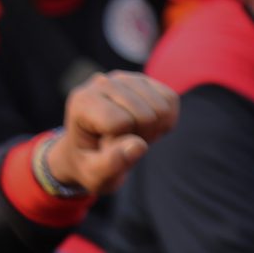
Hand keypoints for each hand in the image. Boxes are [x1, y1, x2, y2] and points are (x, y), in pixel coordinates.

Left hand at [43, 72, 178, 197]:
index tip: (108, 148)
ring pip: (162, 105)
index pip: (121, 122)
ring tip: (134, 134)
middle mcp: (102, 83)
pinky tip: (147, 126)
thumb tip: (138, 146)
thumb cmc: (89, 164)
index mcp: (83, 102)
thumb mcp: (94, 174)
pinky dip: (166, 120)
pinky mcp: (143, 80)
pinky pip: (171, 99)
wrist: (89, 149)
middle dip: (142, 136)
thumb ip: (112, 163)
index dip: (122, 143)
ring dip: (155, 128)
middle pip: (146, 114)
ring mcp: (124, 78)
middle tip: (124, 142)